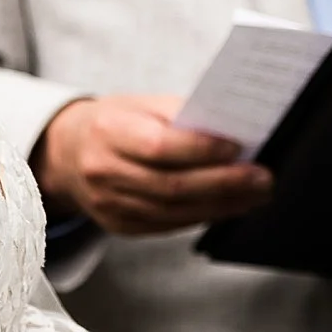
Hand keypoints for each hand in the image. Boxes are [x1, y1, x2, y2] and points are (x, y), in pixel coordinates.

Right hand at [31, 94, 271, 235]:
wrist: (69, 154)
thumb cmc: (115, 122)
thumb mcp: (141, 104)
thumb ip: (181, 115)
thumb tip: (232, 129)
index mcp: (108, 132)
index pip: (158, 146)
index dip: (201, 150)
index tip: (239, 147)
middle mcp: (104, 172)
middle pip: (171, 185)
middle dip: (224, 183)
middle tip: (263, 178)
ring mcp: (110, 205)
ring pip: (174, 211)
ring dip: (222, 205)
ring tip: (256, 193)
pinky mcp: (121, 226)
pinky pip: (169, 225)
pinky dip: (205, 216)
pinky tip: (231, 206)